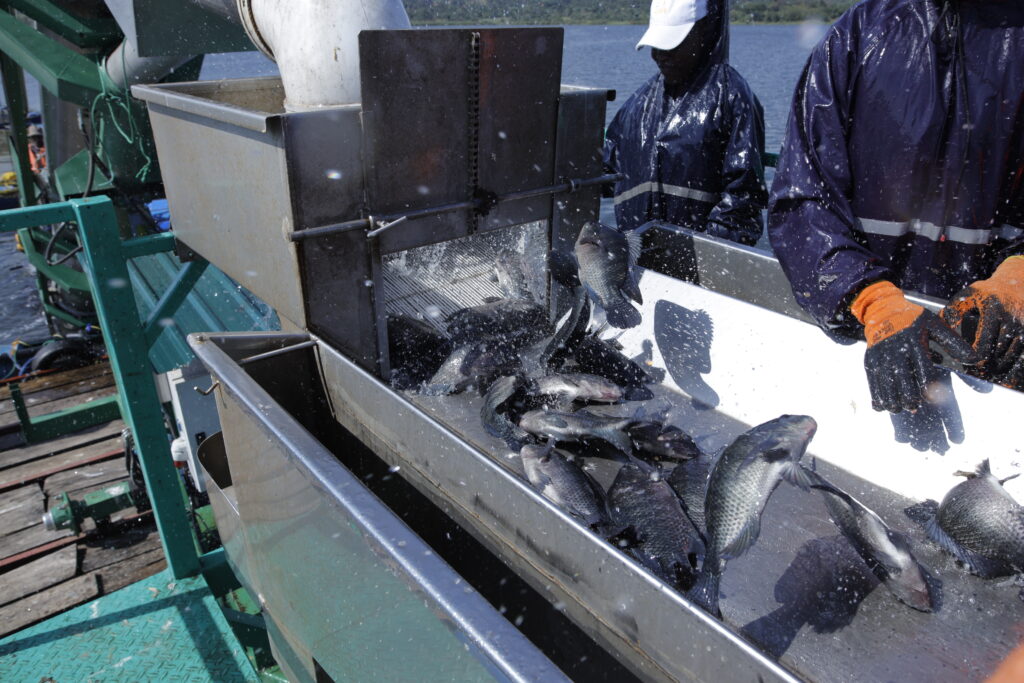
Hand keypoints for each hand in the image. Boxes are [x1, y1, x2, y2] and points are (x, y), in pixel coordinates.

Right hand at [851, 281, 977, 412]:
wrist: (883, 311)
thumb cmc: (913, 320)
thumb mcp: (935, 325)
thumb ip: (954, 342)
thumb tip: (974, 359)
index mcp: (915, 343)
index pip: (923, 370)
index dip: (927, 387)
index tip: (932, 397)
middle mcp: (896, 351)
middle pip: (902, 381)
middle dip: (908, 398)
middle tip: (914, 407)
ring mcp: (881, 357)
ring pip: (885, 384)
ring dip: (891, 400)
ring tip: (898, 408)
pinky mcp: (870, 361)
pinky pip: (872, 382)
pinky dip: (876, 397)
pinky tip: (881, 407)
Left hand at [940, 256, 1023, 388]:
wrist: (1019, 283)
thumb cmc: (988, 292)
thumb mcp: (967, 295)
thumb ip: (952, 311)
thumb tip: (942, 328)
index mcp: (994, 311)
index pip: (984, 346)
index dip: (974, 361)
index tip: (968, 364)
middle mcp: (1013, 320)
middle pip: (998, 356)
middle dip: (986, 368)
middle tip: (976, 373)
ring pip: (1012, 359)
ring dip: (1001, 370)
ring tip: (989, 374)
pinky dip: (1015, 369)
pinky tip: (1007, 375)